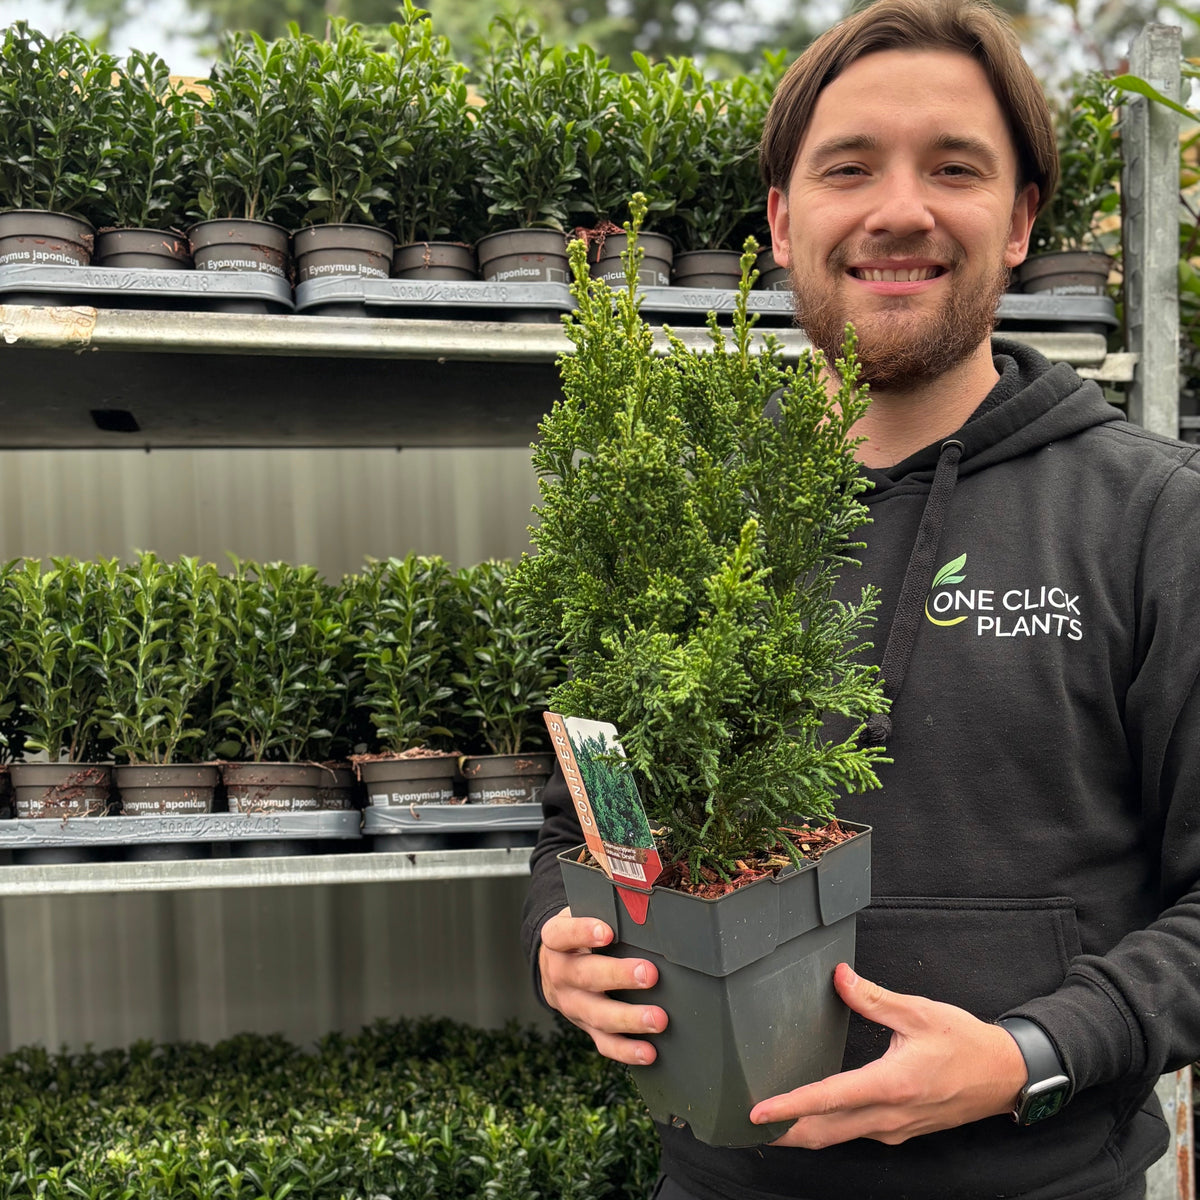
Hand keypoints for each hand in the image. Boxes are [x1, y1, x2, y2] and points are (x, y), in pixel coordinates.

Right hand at [539, 906, 667, 1065]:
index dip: (583, 932)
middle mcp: (559, 973)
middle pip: (585, 976)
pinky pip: (603, 1043)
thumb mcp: (584, 912)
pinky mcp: (585, 1026)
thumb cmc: (581, 932)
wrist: (555, 962)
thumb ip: (605, 908)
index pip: (563, 934)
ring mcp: (571, 1004)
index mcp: (556, 939)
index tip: (608, 932)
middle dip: (619, 976)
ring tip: (658, 1019)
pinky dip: (627, 1051)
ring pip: (596, 1014)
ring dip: (629, 1018)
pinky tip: (649, 1052)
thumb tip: (644, 900)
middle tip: (650, 974)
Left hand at [749, 963, 1027, 1147]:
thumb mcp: (920, 1012)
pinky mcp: (898, 1130)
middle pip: (823, 1132)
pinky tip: (810, 1115)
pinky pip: (852, 1133)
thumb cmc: (965, 1043)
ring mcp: (893, 1129)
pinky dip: (824, 1129)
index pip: (828, 1099)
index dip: (789, 1106)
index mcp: (891, 1085)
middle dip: (781, 1132)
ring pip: (836, 1137)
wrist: (1004, 1076)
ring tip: (766, 1123)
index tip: (758, 1112)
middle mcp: (888, 1116)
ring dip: (800, 1132)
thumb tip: (838, 976)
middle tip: (744, 1125)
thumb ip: (873, 997)